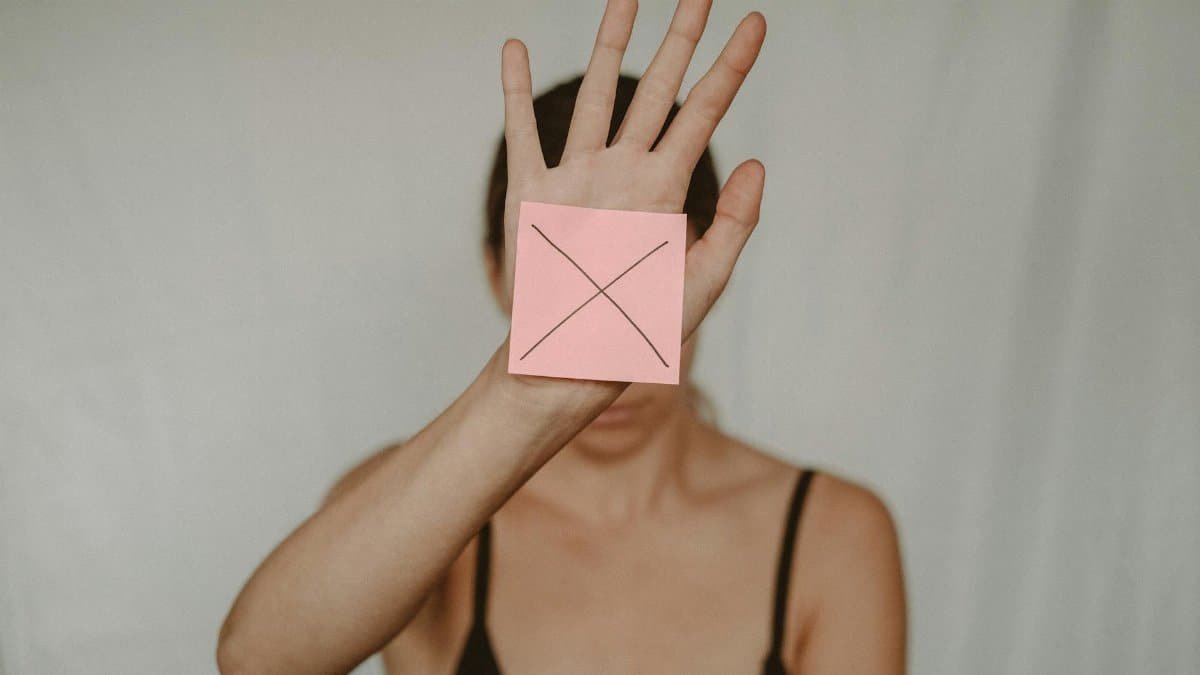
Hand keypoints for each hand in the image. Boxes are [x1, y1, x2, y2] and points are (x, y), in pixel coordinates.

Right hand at [492, 0, 765, 398]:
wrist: (571, 361)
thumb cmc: (638, 332)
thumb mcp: (703, 284)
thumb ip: (735, 224)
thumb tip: (760, 163)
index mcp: (666, 190)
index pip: (706, 112)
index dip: (732, 67)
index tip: (756, 23)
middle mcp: (624, 172)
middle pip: (656, 88)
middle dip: (678, 37)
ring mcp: (576, 177)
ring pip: (593, 93)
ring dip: (607, 44)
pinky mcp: (531, 192)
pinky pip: (522, 131)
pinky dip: (513, 90)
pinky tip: (514, 45)